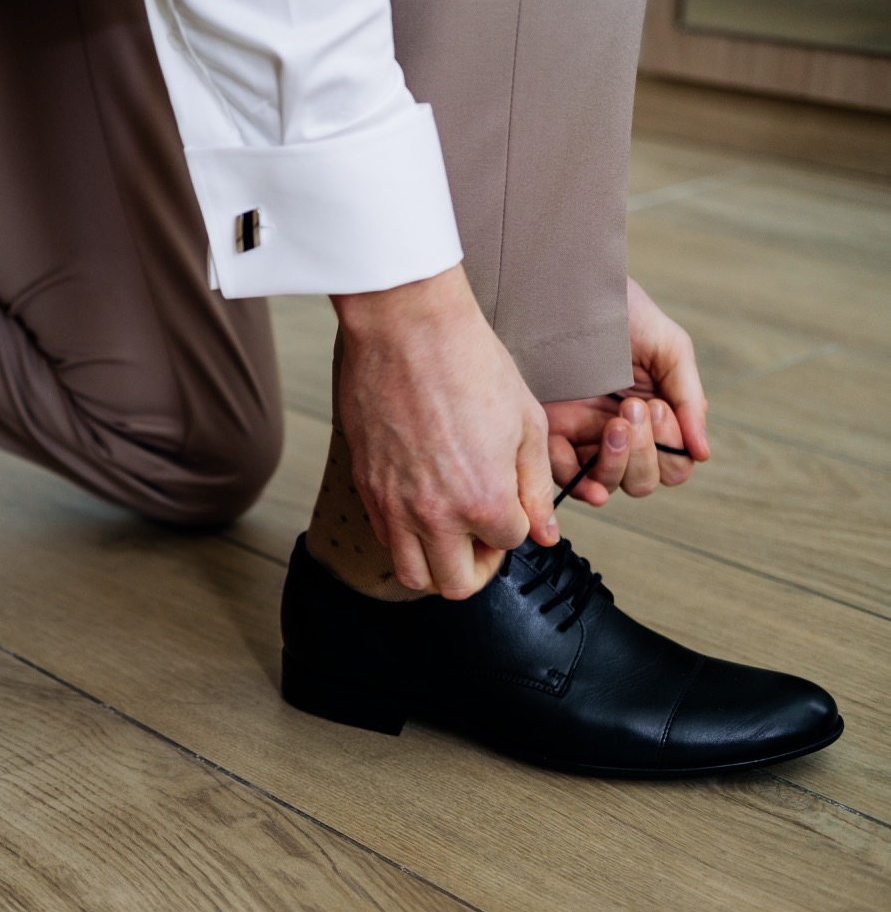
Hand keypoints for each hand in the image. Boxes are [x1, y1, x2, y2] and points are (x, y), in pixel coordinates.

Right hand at [333, 264, 558, 599]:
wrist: (407, 328)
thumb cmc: (470, 363)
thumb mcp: (526, 424)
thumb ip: (535, 487)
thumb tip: (546, 533)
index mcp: (483, 500)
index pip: (510, 544)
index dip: (518, 523)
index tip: (514, 500)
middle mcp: (434, 514)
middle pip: (457, 583)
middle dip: (480, 565)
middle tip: (485, 536)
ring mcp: (393, 503)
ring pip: (413, 577)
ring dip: (437, 564)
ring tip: (450, 531)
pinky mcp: (366, 486)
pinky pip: (385, 539)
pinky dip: (406, 538)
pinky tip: (421, 505)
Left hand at [543, 277, 711, 505]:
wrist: (568, 290)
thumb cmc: (620, 312)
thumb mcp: (668, 348)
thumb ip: (689, 400)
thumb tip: (702, 453)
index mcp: (653, 414)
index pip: (673, 462)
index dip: (671, 446)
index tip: (658, 406)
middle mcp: (620, 431)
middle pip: (644, 479)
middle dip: (646, 452)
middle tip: (632, 408)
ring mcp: (584, 435)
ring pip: (611, 482)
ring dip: (620, 462)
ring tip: (614, 420)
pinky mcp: (551, 434)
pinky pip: (567, 477)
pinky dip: (583, 486)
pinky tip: (593, 484)